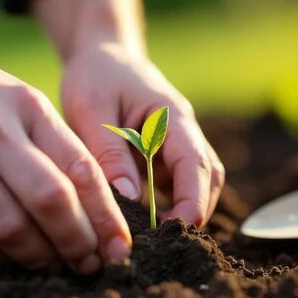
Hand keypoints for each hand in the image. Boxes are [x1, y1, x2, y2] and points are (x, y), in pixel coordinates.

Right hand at [0, 41, 130, 273]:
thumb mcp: (22, 100)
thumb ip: (57, 144)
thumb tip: (98, 204)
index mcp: (27, 107)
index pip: (80, 168)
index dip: (105, 215)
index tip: (119, 246)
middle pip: (49, 199)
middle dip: (76, 241)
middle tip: (89, 263)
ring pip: (7, 224)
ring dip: (37, 255)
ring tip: (53, 265)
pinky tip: (11, 256)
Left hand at [61, 42, 224, 225]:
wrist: (102, 56)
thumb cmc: (95, 76)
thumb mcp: (91, 109)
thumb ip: (109, 152)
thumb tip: (129, 199)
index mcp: (172, 116)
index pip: (196, 163)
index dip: (192, 200)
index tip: (177, 228)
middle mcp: (184, 131)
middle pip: (207, 177)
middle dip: (193, 211)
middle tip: (159, 242)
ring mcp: (177, 143)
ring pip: (197, 182)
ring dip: (183, 209)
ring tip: (151, 235)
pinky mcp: (166, 154)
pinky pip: (177, 183)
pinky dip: (168, 204)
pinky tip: (144, 220)